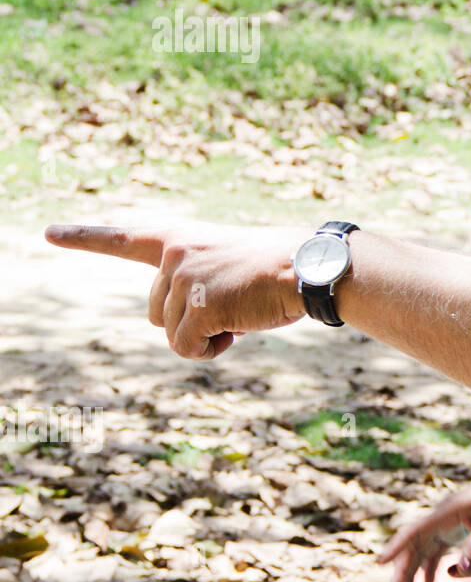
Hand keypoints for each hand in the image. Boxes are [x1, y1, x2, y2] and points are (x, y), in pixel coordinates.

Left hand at [44, 223, 310, 359]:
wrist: (310, 269)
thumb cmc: (281, 268)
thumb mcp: (229, 262)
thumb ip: (198, 278)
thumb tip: (188, 329)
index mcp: (182, 238)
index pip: (125, 237)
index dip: (85, 237)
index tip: (49, 233)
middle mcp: (175, 255)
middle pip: (157, 312)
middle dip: (190, 320)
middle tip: (233, 305)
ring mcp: (183, 279)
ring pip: (172, 333)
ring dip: (206, 335)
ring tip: (243, 311)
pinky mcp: (196, 307)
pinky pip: (187, 348)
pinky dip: (212, 349)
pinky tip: (240, 328)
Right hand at [378, 459, 470, 581]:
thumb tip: (463, 570)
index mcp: (447, 511)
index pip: (416, 530)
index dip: (397, 545)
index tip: (380, 562)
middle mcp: (441, 517)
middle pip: (414, 544)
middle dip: (403, 568)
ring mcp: (446, 523)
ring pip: (422, 549)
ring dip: (412, 570)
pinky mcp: (454, 529)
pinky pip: (435, 551)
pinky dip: (429, 568)